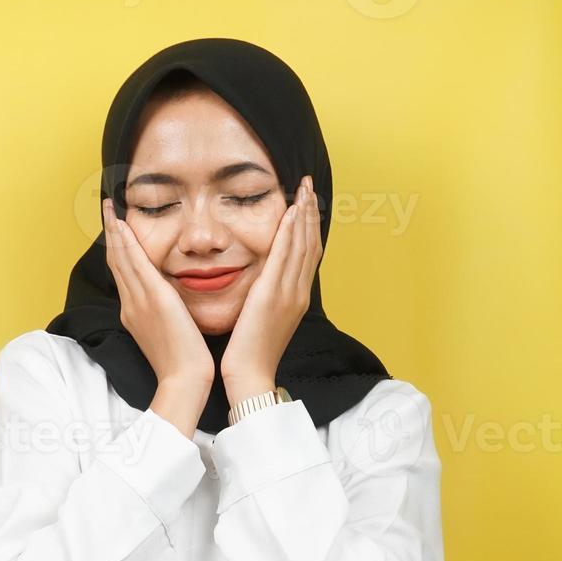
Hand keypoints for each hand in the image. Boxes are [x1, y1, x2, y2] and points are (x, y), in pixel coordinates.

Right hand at [101, 197, 213, 434]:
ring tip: (110, 208)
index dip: (117, 249)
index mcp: (134, 312)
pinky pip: (135, 263)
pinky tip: (121, 224)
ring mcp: (139, 300)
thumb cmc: (183, 362)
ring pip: (121, 258)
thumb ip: (164, 313)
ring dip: (114, 231)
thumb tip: (166, 302)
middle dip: (110, 234)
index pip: (123, 273)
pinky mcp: (153, 298)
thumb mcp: (169, 332)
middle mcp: (131, 303)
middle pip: (116, 261)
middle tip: (106, 208)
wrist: (184, 380)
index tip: (115, 228)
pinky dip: (126, 242)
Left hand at [220, 175, 321, 403]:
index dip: (309, 226)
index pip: (308, 253)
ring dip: (304, 214)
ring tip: (303, 189)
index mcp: (296, 298)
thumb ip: (267, 297)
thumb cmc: (251, 353)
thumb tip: (263, 283)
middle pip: (311, 243)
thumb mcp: (263, 320)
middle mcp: (298, 292)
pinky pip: (285, 257)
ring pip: (302, 245)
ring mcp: (289, 293)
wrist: (250, 375)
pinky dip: (290, 232)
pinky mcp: (273, 295)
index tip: (307, 203)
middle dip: (311, 212)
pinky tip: (291, 213)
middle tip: (308, 185)